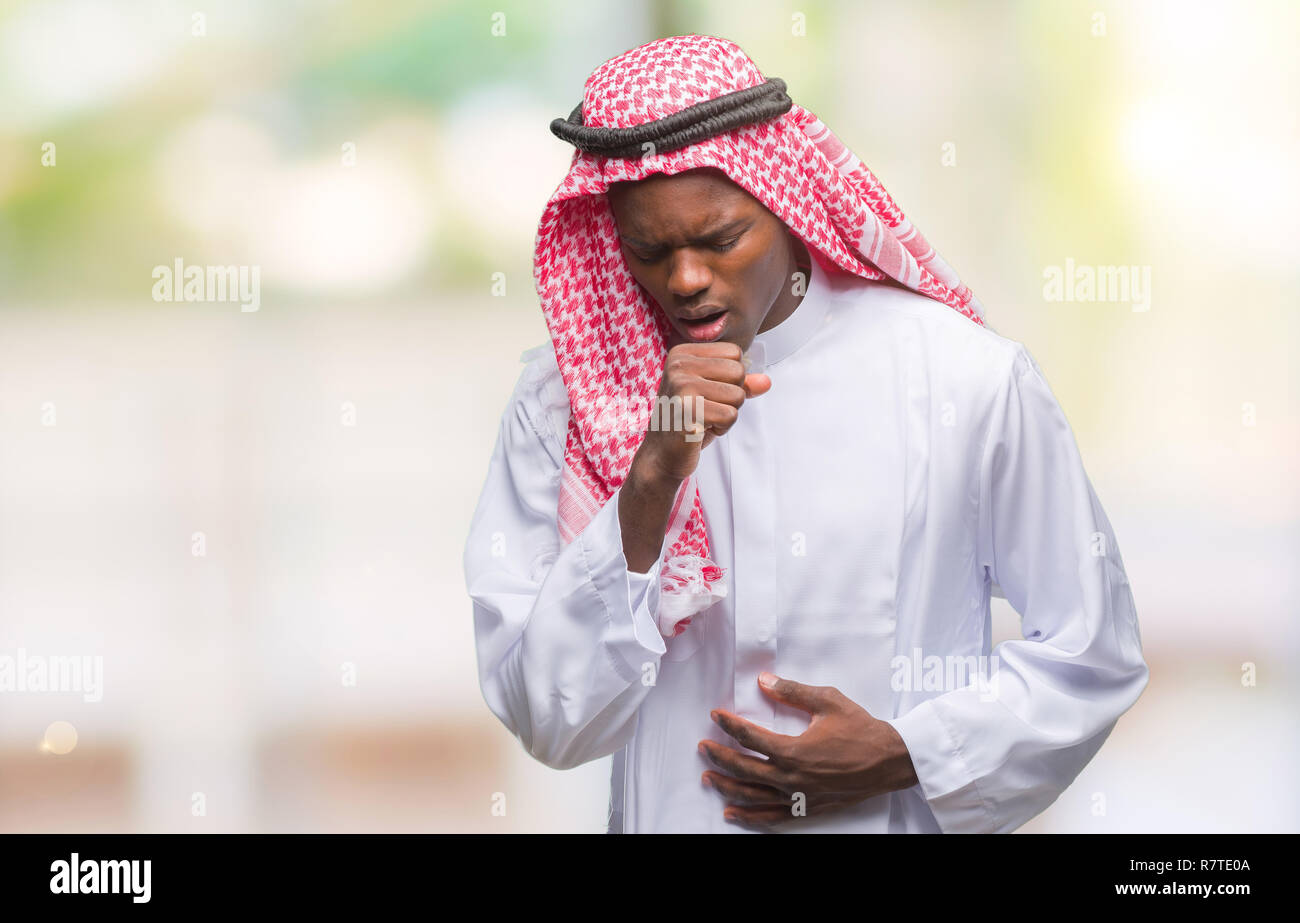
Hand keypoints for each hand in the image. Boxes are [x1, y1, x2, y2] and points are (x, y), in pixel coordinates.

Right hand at [636, 341, 769, 484]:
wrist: (661, 454)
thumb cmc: (688, 420)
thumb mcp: (714, 395)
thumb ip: (740, 384)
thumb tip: (766, 381)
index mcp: (682, 354)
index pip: (734, 353)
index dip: (732, 378)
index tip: (707, 393)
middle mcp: (679, 365)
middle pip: (738, 371)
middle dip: (732, 396)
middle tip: (706, 409)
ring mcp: (681, 386)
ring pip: (737, 395)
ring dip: (727, 414)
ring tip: (703, 419)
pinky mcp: (687, 410)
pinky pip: (730, 415)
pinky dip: (722, 428)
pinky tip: (701, 429)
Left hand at [698, 672, 920, 828]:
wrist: (890, 760)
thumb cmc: (861, 729)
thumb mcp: (827, 701)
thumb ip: (792, 691)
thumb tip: (764, 680)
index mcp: (793, 751)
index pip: (749, 737)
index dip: (729, 725)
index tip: (716, 715)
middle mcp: (791, 778)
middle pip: (744, 769)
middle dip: (719, 757)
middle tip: (702, 747)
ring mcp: (799, 797)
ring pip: (753, 796)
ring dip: (727, 787)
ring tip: (708, 778)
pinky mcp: (808, 809)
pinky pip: (772, 817)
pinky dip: (750, 817)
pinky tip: (733, 814)